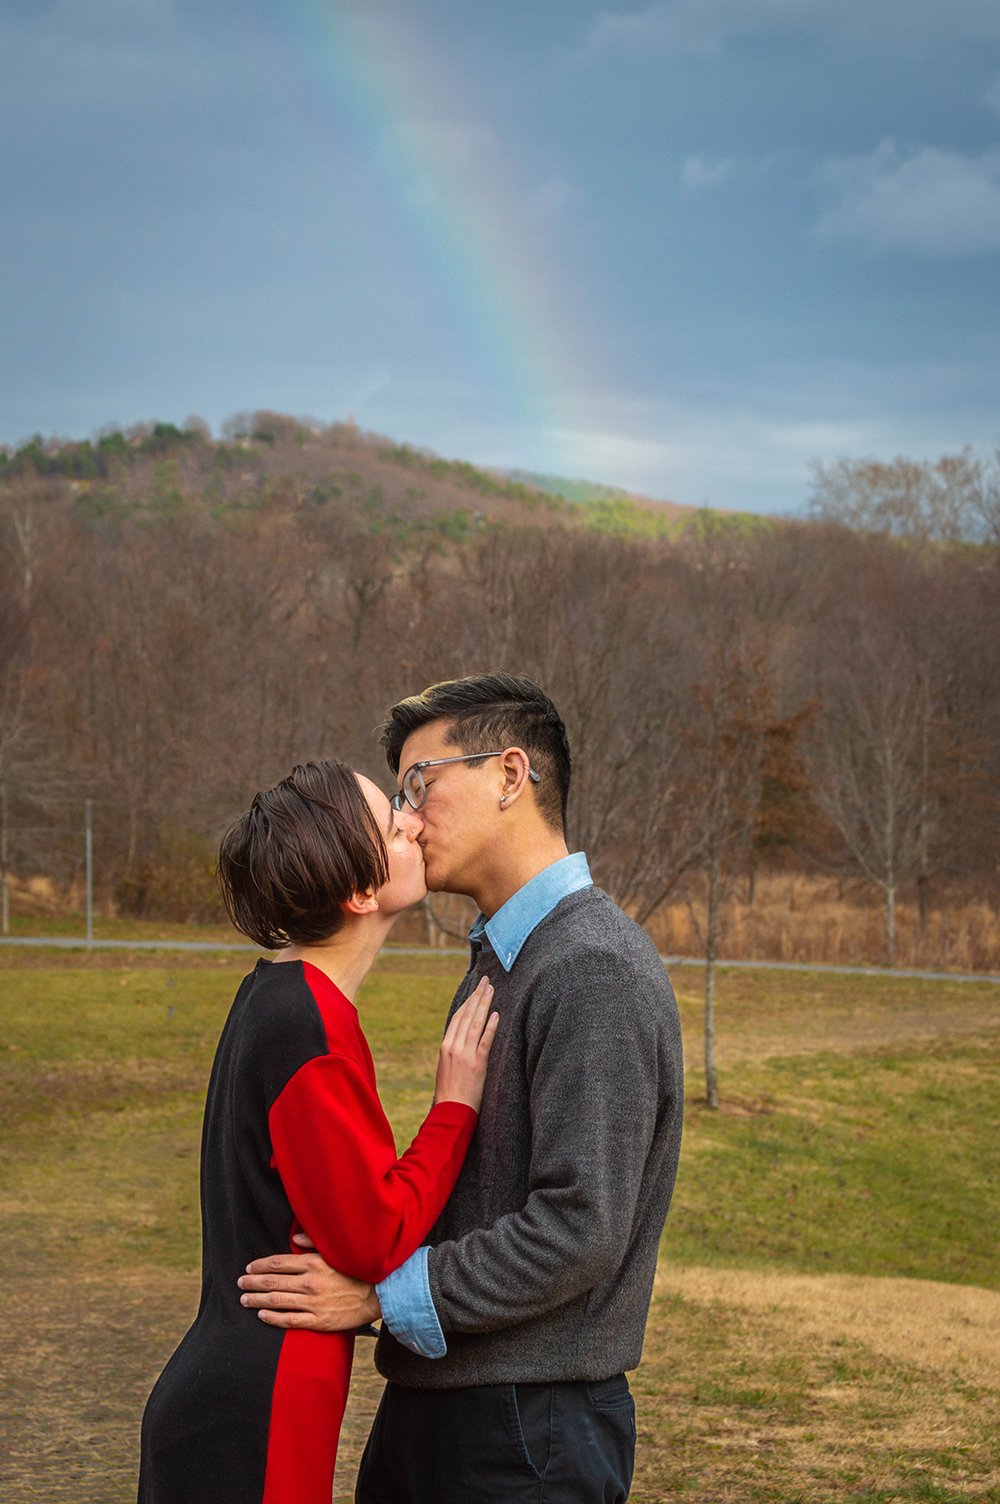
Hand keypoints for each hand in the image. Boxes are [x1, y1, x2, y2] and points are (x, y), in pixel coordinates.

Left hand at [237, 1243, 379, 1329]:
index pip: (278, 1263)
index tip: (249, 1268)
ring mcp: (313, 1303)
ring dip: (257, 1300)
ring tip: (244, 1300)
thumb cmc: (355, 1271)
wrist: (377, 1295)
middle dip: (252, 1283)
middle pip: (272, 1283)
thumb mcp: (336, 1252)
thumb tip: (296, 1238)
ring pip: (276, 1302)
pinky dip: (273, 1318)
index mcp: (313, 1263)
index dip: (260, 1266)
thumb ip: (314, 1244)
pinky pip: (289, 1320)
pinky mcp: (318, 1320)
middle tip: (240, 1284)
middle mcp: (310, 1282)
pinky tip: (262, 1315)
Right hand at [434, 976, 498, 1111]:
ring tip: (492, 990)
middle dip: (477, 996)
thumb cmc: (450, 1091)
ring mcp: (465, 1054)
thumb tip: (465, 1036)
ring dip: (484, 1004)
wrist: (450, 1111)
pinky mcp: (477, 1064)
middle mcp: (454, 1046)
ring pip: (476, 1023)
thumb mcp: (447, 1066)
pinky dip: (491, 1026)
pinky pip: (485, 1041)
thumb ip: (455, 1049)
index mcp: (445, 1045)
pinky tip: (496, 1014)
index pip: (458, 1016)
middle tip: (486, 981)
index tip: (475, 989)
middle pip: (467, 1015)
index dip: (468, 1001)